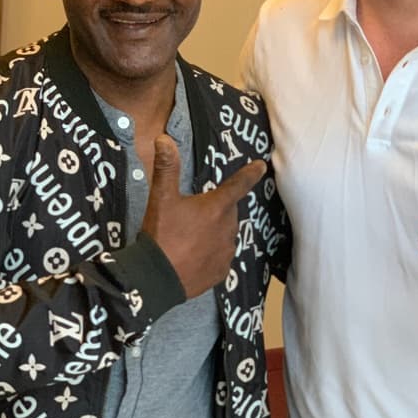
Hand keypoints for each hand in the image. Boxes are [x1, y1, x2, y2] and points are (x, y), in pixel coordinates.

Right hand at [142, 134, 265, 297]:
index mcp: (216, 207)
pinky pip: (221, 257)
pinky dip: (211, 254)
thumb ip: (166, 167)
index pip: (238, 185)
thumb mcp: (161, 198)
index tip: (262, 166)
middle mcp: (228, 229)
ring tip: (190, 238)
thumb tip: (164, 139)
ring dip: (214, 232)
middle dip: (215, 210)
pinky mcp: (221, 272)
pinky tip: (194, 256)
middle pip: (228, 212)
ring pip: (225, 234)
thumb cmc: (161, 234)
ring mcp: (226, 252)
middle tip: (192, 215)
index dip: (250, 174)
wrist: (155, 278)